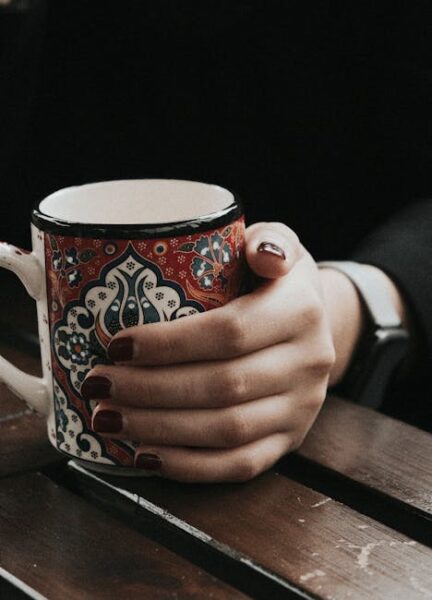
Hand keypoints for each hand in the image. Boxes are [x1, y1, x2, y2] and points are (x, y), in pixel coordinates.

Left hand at [82, 222, 335, 481]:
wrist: (315, 325)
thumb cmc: (276, 281)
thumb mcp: (278, 245)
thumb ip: (269, 241)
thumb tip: (262, 254)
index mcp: (301, 310)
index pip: (230, 332)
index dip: (169, 344)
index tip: (117, 345)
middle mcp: (309, 362)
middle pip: (223, 386)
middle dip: (151, 390)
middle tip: (99, 384)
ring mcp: (302, 408)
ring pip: (227, 430)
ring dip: (160, 429)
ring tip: (109, 418)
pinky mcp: (290, 439)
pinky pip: (241, 464)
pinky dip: (189, 466)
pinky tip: (146, 454)